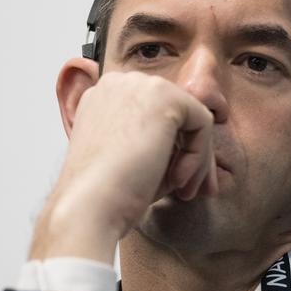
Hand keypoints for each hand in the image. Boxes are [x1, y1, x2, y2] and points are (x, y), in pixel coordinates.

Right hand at [30, 72, 216, 262]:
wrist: (88, 206)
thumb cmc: (107, 195)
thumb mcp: (136, 162)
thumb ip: (163, 145)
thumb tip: (201, 150)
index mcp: (104, 99)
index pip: (154, 117)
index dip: (171, 151)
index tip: (176, 184)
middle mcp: (119, 84)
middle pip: (175, 114)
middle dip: (190, 153)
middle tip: (190, 190)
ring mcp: (139, 85)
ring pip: (191, 119)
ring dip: (196, 158)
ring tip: (184, 191)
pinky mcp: (164, 96)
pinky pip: (202, 123)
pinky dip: (199, 155)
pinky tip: (178, 180)